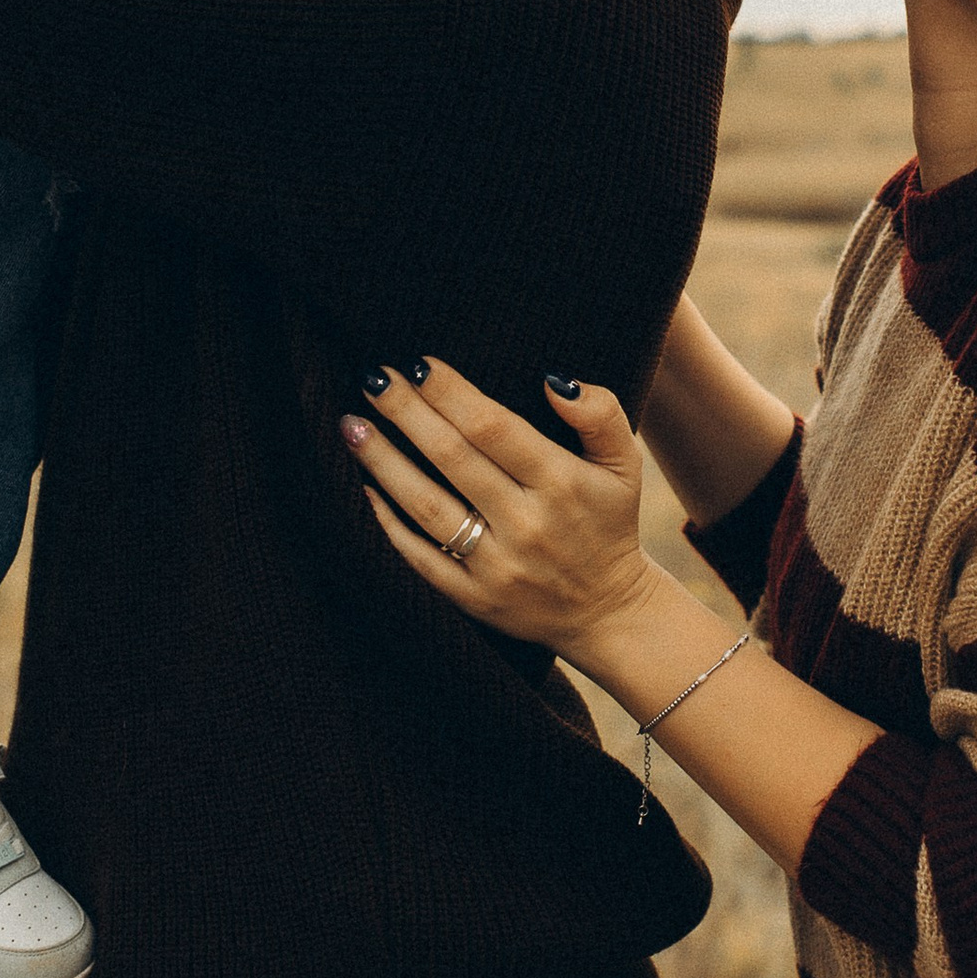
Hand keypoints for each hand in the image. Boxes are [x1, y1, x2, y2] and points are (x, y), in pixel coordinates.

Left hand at [345, 357, 662, 662]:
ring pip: (426, 506)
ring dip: (383, 461)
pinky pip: (421, 557)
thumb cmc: (608, 522)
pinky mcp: (474, 598)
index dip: (451, 393)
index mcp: (561, 484)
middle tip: (374, 378)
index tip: (419, 364)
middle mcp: (526, 524)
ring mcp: (497, 565)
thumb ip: (600, 413)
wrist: (607, 613)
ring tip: (351, 424)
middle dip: (406, 413)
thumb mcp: (624, 464)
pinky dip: (389, 523)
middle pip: (452, 458)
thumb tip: (551, 381)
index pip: (493, 428)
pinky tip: (365, 487)